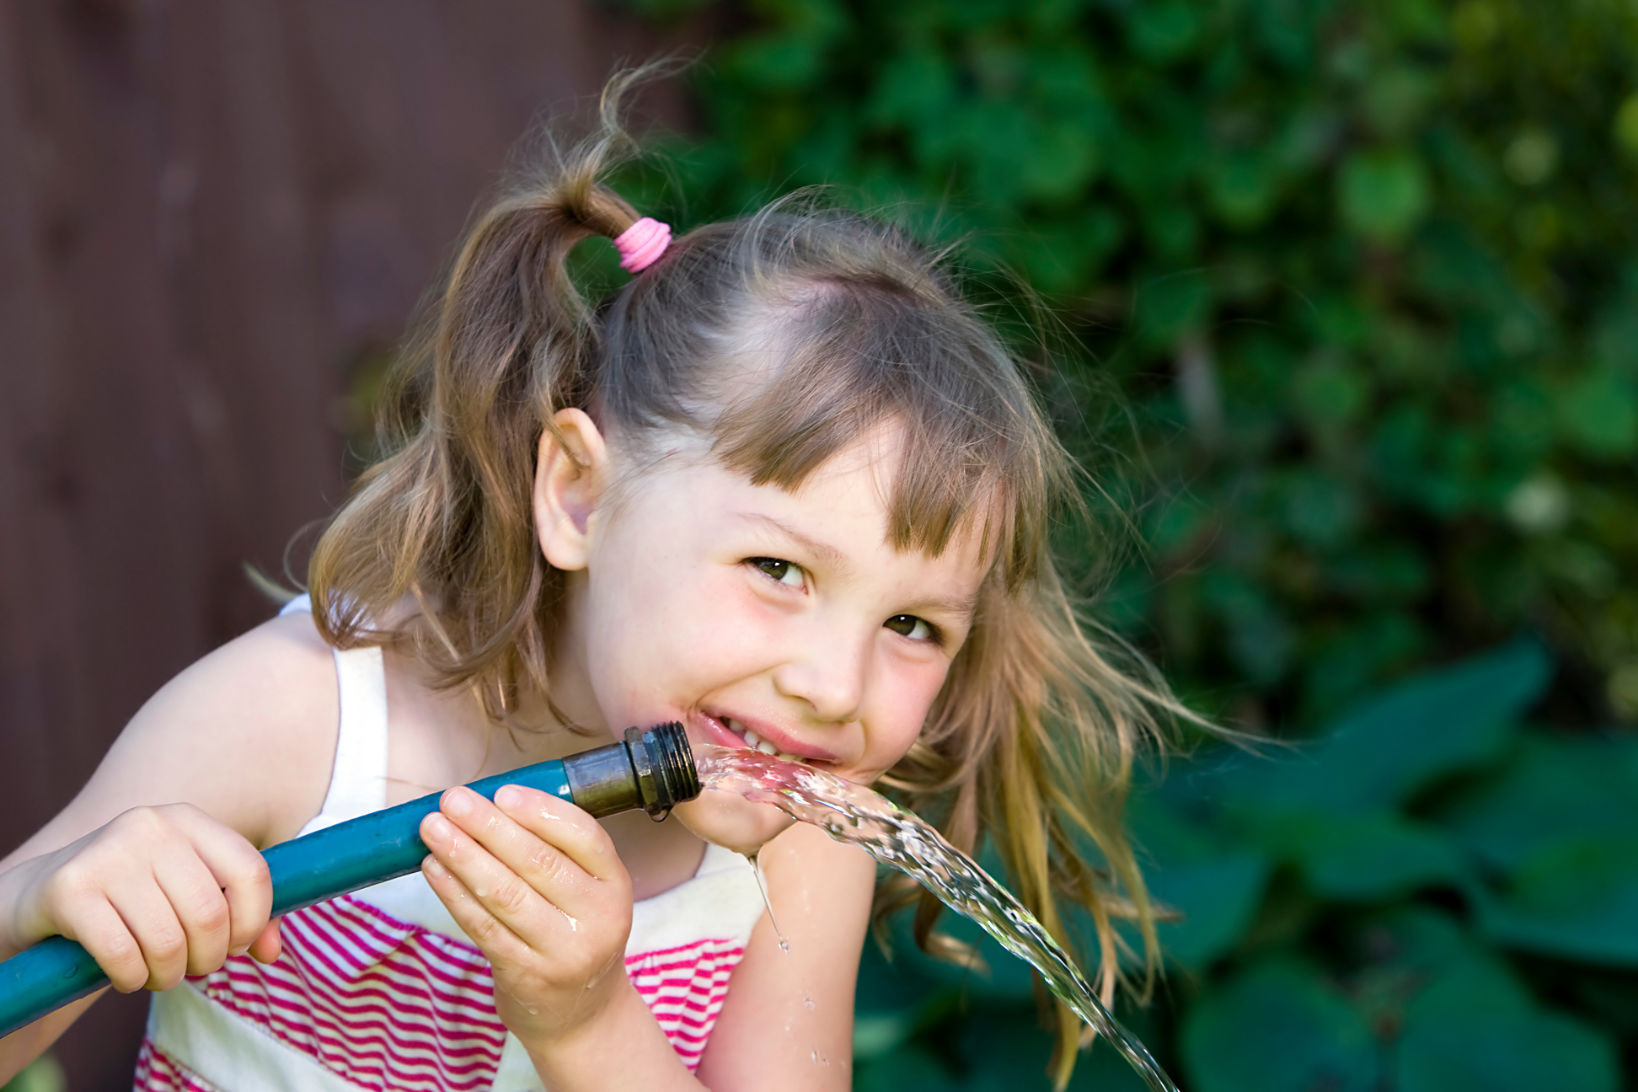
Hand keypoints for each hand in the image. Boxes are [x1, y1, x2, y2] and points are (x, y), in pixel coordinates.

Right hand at [1, 804, 279, 991]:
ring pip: (167, 940)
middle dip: (209, 958)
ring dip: (169, 975)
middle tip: (193, 969)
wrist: (42, 895)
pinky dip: (132, 979)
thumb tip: (273, 953)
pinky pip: (122, 954)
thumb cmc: (134, 899)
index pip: (251, 872)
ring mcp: (108, 853)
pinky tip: (126, 976)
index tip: (237, 945)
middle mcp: (151, 826)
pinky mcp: (70, 889)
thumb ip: (241, 917)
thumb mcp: (188, 893)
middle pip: (210, 914)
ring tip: (159, 975)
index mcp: (189, 821)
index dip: (254, 921)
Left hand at [418, 785, 634, 1043]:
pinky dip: (454, 894)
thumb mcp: (587, 893)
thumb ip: (555, 851)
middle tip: (453, 799)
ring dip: (463, 856)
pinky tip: (435, 868)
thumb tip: (493, 803)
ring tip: (433, 829)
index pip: (585, 837)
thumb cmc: (575, 934)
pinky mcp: (526, 975)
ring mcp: (562, 951)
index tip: (502, 792)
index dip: (542, 812)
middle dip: (489, 826)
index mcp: (615, 885)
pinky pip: (483, 926)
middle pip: (539, 863)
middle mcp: (598, 918)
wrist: (582, 1015)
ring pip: (505, 894)